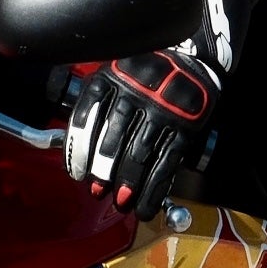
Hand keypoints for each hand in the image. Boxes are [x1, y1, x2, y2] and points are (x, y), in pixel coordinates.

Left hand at [64, 46, 220, 216]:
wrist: (190, 62)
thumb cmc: (143, 76)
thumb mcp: (115, 75)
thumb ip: (97, 103)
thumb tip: (76, 151)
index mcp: (113, 75)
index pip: (88, 113)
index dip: (79, 149)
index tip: (76, 173)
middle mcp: (137, 89)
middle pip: (115, 136)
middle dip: (103, 170)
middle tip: (98, 191)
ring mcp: (164, 108)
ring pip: (140, 152)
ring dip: (128, 183)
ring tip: (120, 203)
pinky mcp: (185, 126)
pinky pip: (167, 162)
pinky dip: (154, 188)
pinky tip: (145, 205)